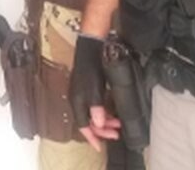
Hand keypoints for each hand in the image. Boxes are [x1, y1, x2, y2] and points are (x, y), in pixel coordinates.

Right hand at [70, 34, 118, 150]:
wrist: (90, 47)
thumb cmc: (91, 66)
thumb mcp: (95, 88)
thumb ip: (96, 107)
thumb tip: (99, 124)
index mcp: (77, 101)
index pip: (83, 125)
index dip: (92, 137)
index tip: (100, 147)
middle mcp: (77, 99)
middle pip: (88, 122)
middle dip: (102, 130)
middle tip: (116, 134)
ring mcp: (81, 94)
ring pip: (92, 115)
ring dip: (104, 121)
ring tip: (117, 124)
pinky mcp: (87, 89)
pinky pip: (94, 107)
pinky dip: (103, 113)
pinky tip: (111, 112)